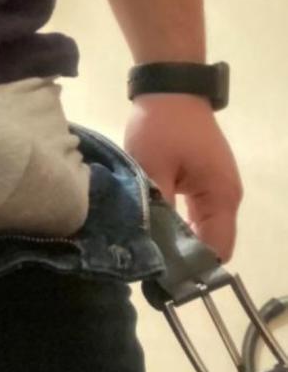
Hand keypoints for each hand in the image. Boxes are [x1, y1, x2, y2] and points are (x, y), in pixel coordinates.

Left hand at [123, 94, 243, 262]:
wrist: (170, 88)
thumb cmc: (162, 127)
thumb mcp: (152, 169)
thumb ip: (156, 211)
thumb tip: (153, 249)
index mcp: (221, 198)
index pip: (214, 250)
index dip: (191, 270)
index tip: (161, 283)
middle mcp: (225, 199)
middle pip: (208, 243)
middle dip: (181, 259)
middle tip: (146, 274)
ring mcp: (215, 190)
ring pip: (199, 231)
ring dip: (177, 243)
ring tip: (147, 259)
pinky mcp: (202, 183)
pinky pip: (193, 216)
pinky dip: (176, 227)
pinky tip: (152, 234)